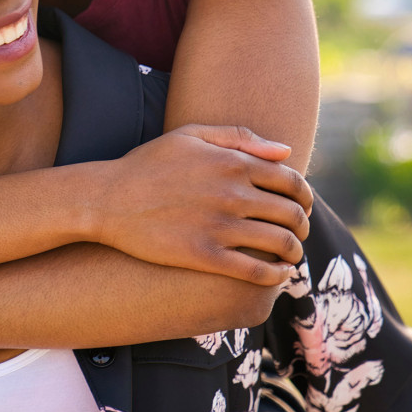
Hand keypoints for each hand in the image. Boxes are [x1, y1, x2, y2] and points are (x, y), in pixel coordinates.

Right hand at [94, 124, 312, 284]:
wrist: (107, 200)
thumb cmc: (147, 165)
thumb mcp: (190, 135)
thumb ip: (239, 137)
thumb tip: (285, 151)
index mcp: (233, 163)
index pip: (292, 182)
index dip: (304, 197)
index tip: (301, 207)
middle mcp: (233, 194)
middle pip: (292, 214)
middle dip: (303, 226)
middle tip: (299, 233)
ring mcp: (220, 227)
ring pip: (281, 243)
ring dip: (294, 252)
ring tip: (291, 256)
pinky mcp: (205, 256)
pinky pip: (256, 271)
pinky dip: (276, 275)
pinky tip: (279, 275)